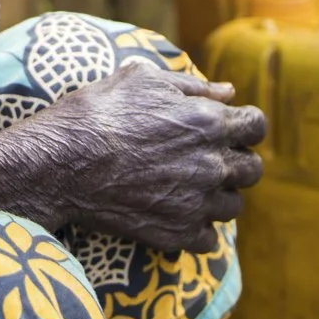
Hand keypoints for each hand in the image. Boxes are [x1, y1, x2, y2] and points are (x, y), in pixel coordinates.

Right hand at [0, 61, 265, 251]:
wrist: (61, 163)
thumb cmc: (97, 112)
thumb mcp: (141, 79)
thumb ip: (191, 85)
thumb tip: (228, 92)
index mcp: (208, 122)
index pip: (257, 125)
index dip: (244, 126)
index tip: (229, 129)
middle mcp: (212, 165)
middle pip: (252, 169)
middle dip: (236, 161)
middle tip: (206, 159)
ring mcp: (198, 203)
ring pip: (233, 207)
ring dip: (217, 197)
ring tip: (187, 187)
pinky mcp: (179, 234)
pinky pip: (208, 239)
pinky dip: (195, 228)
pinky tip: (172, 213)